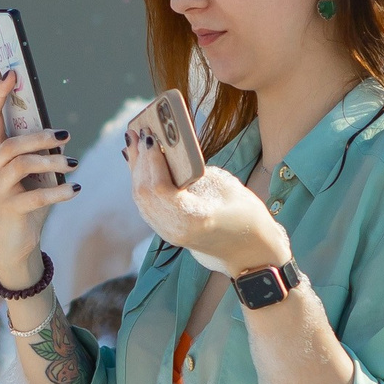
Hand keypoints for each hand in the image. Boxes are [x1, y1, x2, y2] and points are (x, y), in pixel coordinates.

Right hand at [0, 73, 78, 277]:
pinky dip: (59, 191)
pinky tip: (76, 190)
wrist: (17, 242)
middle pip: (11, 142)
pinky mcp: (7, 208)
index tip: (12, 73)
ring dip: (51, 161)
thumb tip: (61, 135)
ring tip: (73, 164)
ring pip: (21, 164)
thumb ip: (41, 152)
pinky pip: (35, 195)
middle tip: (66, 135)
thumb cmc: (27, 200)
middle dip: (40, 136)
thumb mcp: (36, 172)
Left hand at [122, 106, 287, 272]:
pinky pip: (145, 203)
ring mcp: (167, 233)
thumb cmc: (245, 215)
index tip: (150, 136)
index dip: (152, 160)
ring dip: (136, 169)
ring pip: (141, 198)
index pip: (160, 188)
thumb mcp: (227, 186)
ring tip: (134, 142)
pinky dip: (140, 181)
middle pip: (144, 192)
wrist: (248, 251)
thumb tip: (170, 150)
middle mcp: (175, 229)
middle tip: (138, 132)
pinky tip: (139, 162)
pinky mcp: (165, 231)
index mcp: (194, 218)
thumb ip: (195, 170)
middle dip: (140, 160)